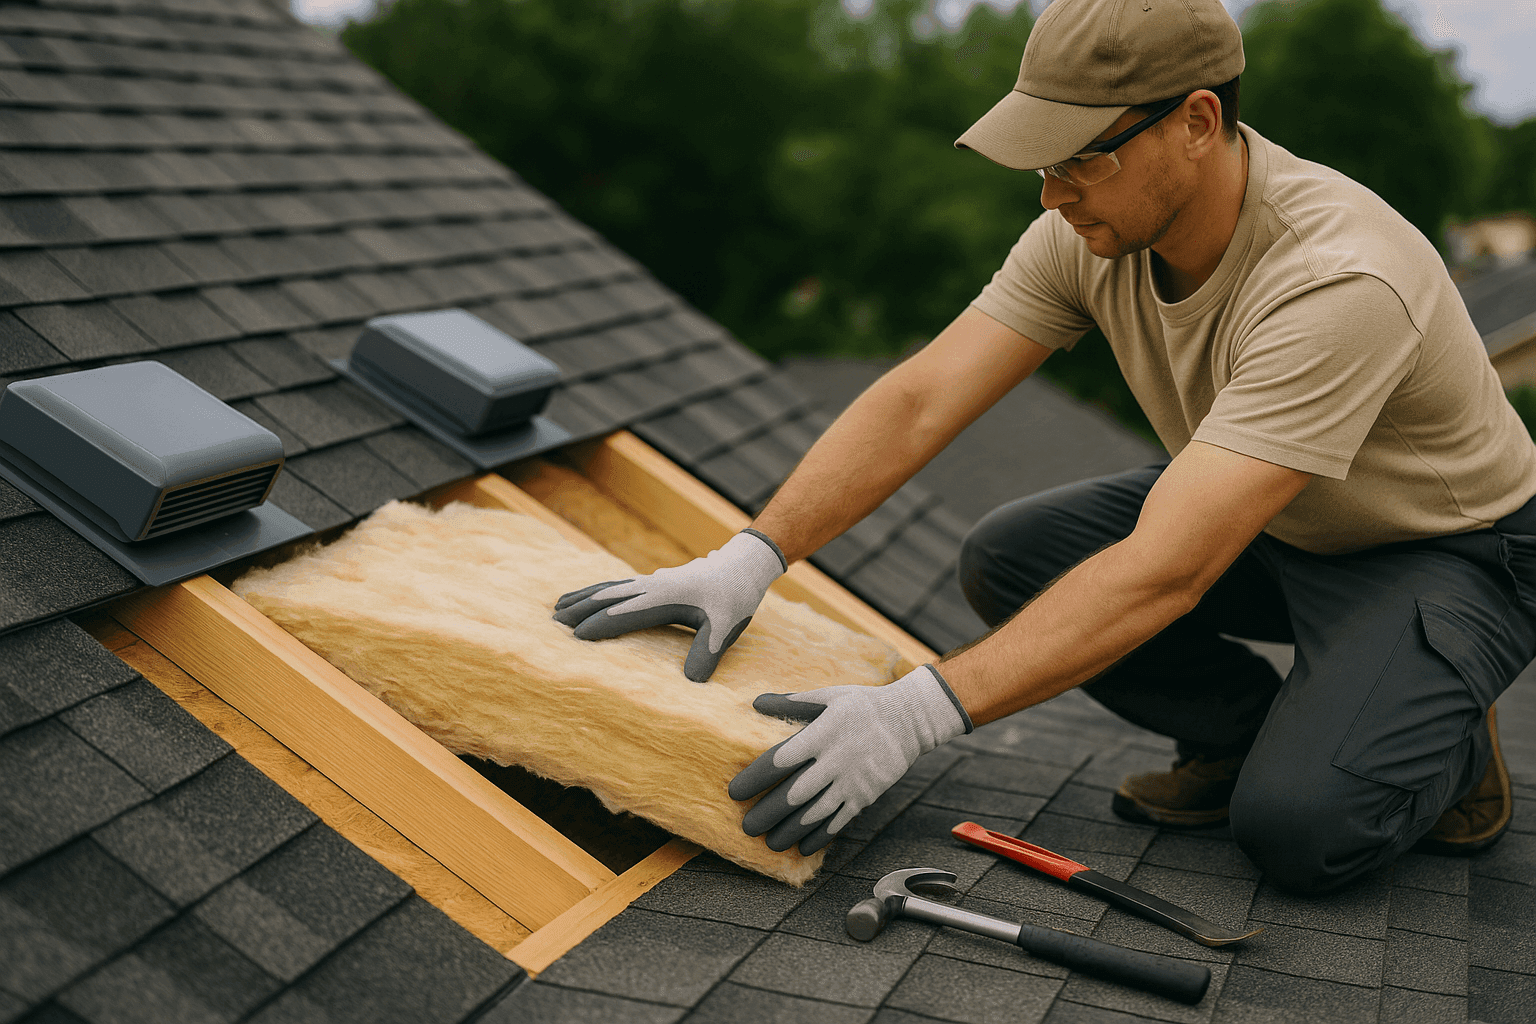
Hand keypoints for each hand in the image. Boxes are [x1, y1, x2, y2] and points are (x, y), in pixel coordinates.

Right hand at [553, 529, 786, 681]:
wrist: (743, 566)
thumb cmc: (735, 597)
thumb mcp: (725, 629)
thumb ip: (706, 655)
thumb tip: (692, 684)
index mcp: (663, 599)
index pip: (622, 615)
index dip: (597, 626)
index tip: (572, 638)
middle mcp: (651, 587)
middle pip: (606, 598)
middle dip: (578, 610)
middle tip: (550, 622)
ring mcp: (651, 581)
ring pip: (609, 588)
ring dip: (582, 597)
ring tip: (557, 606)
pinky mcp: (655, 581)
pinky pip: (619, 585)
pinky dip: (598, 590)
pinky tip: (591, 595)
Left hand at [728, 665, 971, 854]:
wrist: (910, 719)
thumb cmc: (862, 704)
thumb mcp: (828, 696)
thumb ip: (791, 703)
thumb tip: (755, 702)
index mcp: (822, 733)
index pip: (781, 760)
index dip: (756, 778)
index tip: (735, 791)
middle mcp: (835, 760)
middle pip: (795, 794)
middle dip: (767, 813)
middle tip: (747, 826)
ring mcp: (852, 781)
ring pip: (815, 814)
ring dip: (789, 831)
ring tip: (769, 842)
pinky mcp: (866, 795)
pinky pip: (840, 821)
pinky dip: (820, 836)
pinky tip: (802, 847)